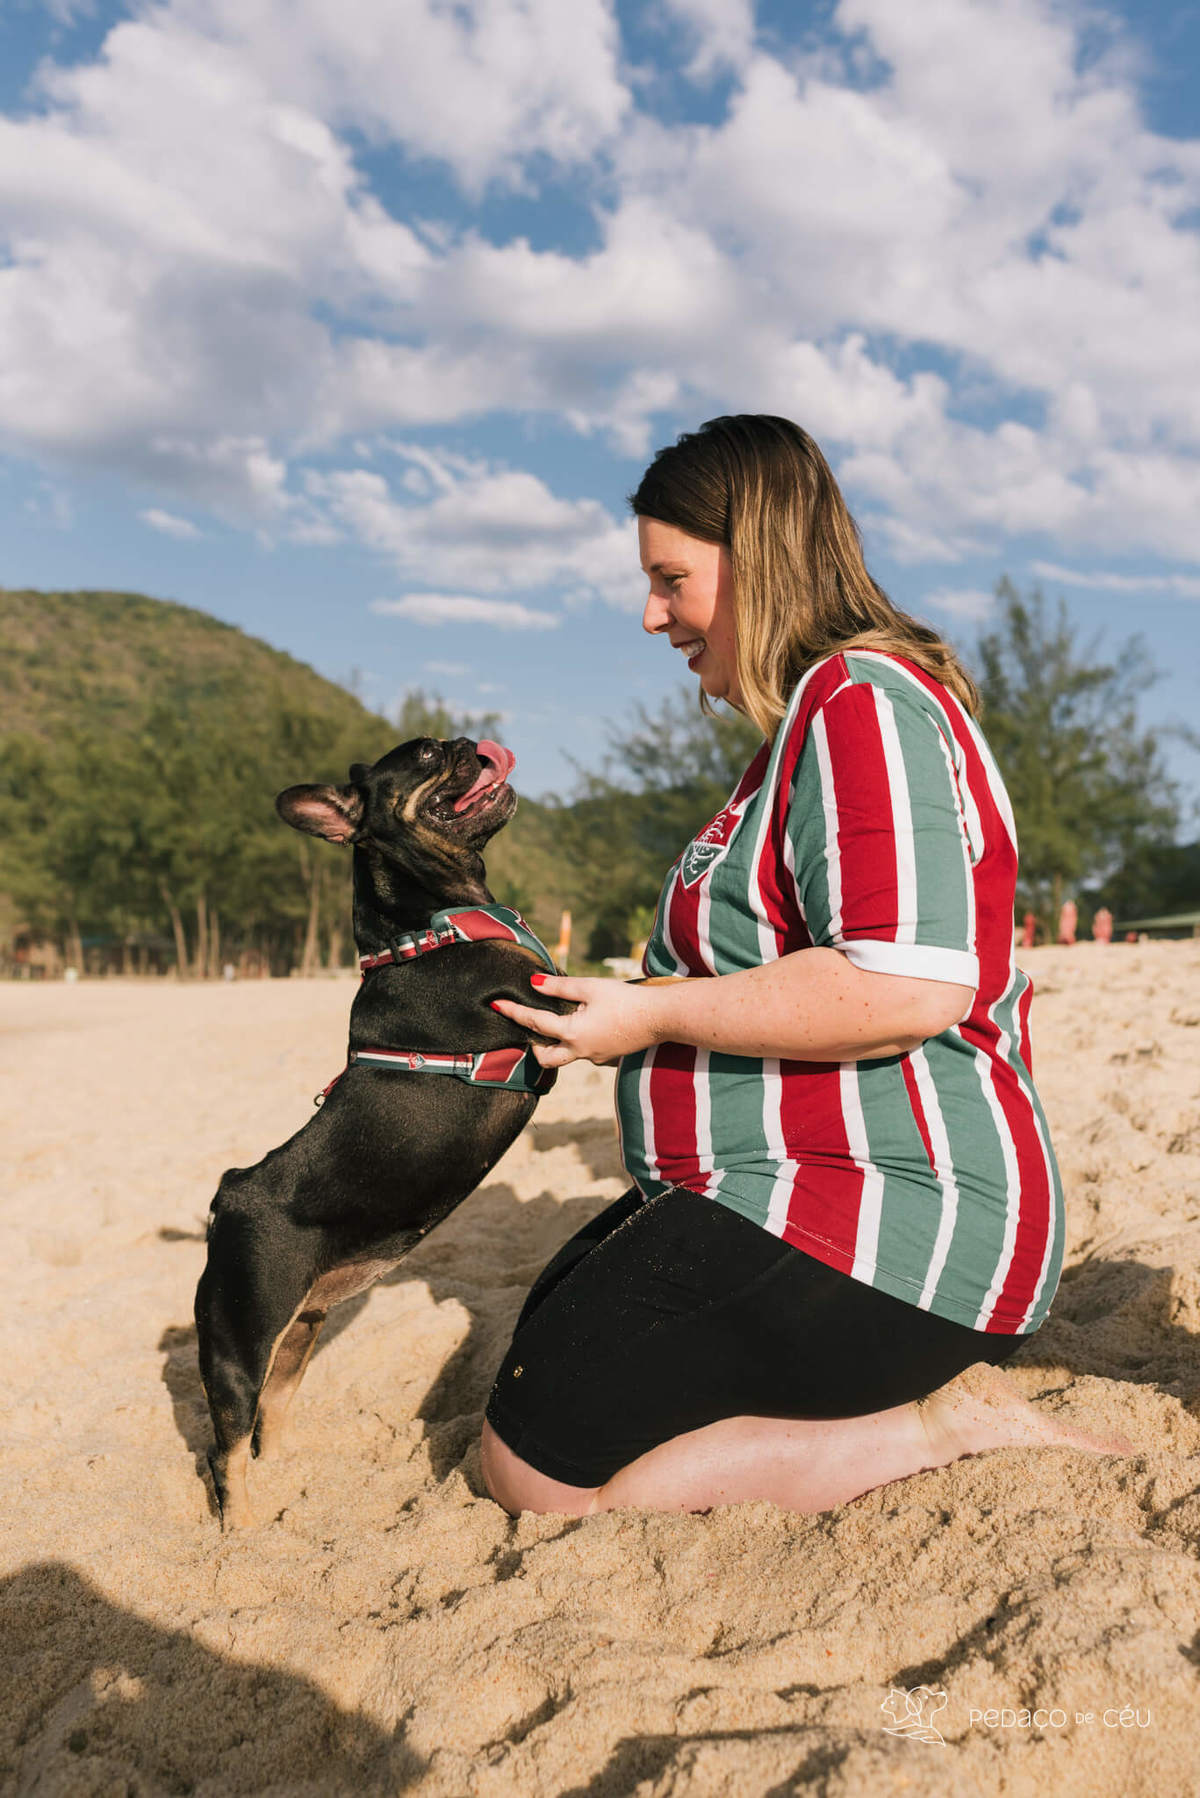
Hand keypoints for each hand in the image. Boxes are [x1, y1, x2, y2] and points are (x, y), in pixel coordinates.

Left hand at [490, 974, 663, 1068]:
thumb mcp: (590, 987)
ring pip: (565, 1056)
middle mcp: (580, 1051)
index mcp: (573, 1033)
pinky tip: (587, 1026)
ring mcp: (595, 1057)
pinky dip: (577, 1043)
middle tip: (528, 1028)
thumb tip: (534, 982)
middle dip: (533, 1046)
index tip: (496, 1005)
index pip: (535, 1023)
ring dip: (555, 1044)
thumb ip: (560, 987)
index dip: (514, 1012)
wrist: (661, 1018)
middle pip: (545, 1057)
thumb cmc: (626, 999)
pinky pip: (584, 1053)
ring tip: (557, 1023)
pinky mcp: (608, 1057)